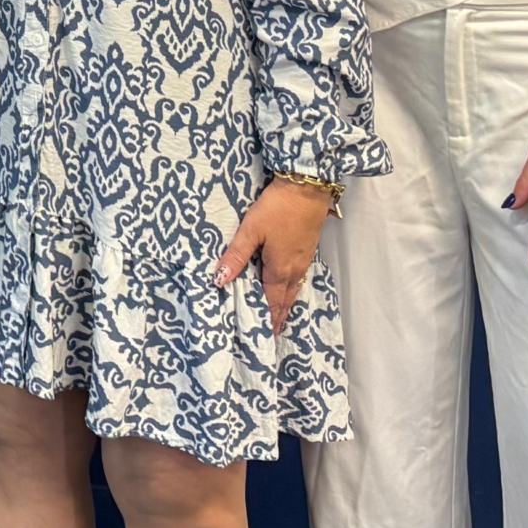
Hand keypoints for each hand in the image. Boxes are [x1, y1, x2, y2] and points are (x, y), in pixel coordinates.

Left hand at [215, 178, 335, 335]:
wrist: (307, 189)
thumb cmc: (278, 209)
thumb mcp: (251, 230)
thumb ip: (236, 255)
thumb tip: (220, 280)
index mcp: (280, 270)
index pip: (271, 303)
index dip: (267, 320)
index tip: (264, 338)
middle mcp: (294, 270)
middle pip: (284, 300)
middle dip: (277, 317)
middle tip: (271, 335)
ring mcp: (303, 261)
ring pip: (293, 290)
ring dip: (285, 305)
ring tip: (279, 318)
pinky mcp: (307, 250)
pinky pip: (298, 279)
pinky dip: (291, 290)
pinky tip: (288, 288)